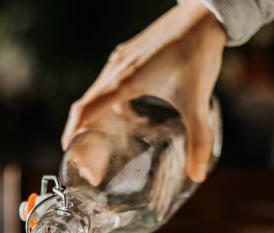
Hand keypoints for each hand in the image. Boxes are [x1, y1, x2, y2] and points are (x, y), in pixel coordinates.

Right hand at [62, 0, 225, 181]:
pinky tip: (126, 114)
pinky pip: (107, 84)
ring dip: (93, 117)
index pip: (84, 110)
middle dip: (81, 132)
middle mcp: (117, 70)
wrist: (205, 13)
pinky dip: (107, 104)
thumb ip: (198, 139)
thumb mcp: (198, 100)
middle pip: (85, 105)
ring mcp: (121, 61)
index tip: (68, 152)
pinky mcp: (128, 56)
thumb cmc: (199, 52)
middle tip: (87, 157)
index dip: (72, 133)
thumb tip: (197, 175)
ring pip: (96, 94)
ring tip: (101, 139)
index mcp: (126, 82)